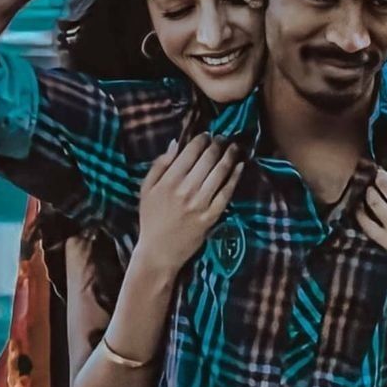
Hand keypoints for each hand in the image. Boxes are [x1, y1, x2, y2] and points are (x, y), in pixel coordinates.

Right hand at [137, 133, 243, 272]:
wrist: (159, 252)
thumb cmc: (151, 218)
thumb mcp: (146, 189)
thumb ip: (159, 165)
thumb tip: (175, 143)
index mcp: (168, 181)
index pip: (189, 153)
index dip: (201, 140)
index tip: (207, 135)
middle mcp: (185, 190)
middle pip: (207, 160)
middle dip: (217, 144)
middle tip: (223, 138)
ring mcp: (200, 204)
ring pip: (219, 173)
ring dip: (229, 156)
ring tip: (234, 147)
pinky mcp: (211, 217)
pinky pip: (226, 193)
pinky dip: (234, 178)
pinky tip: (240, 166)